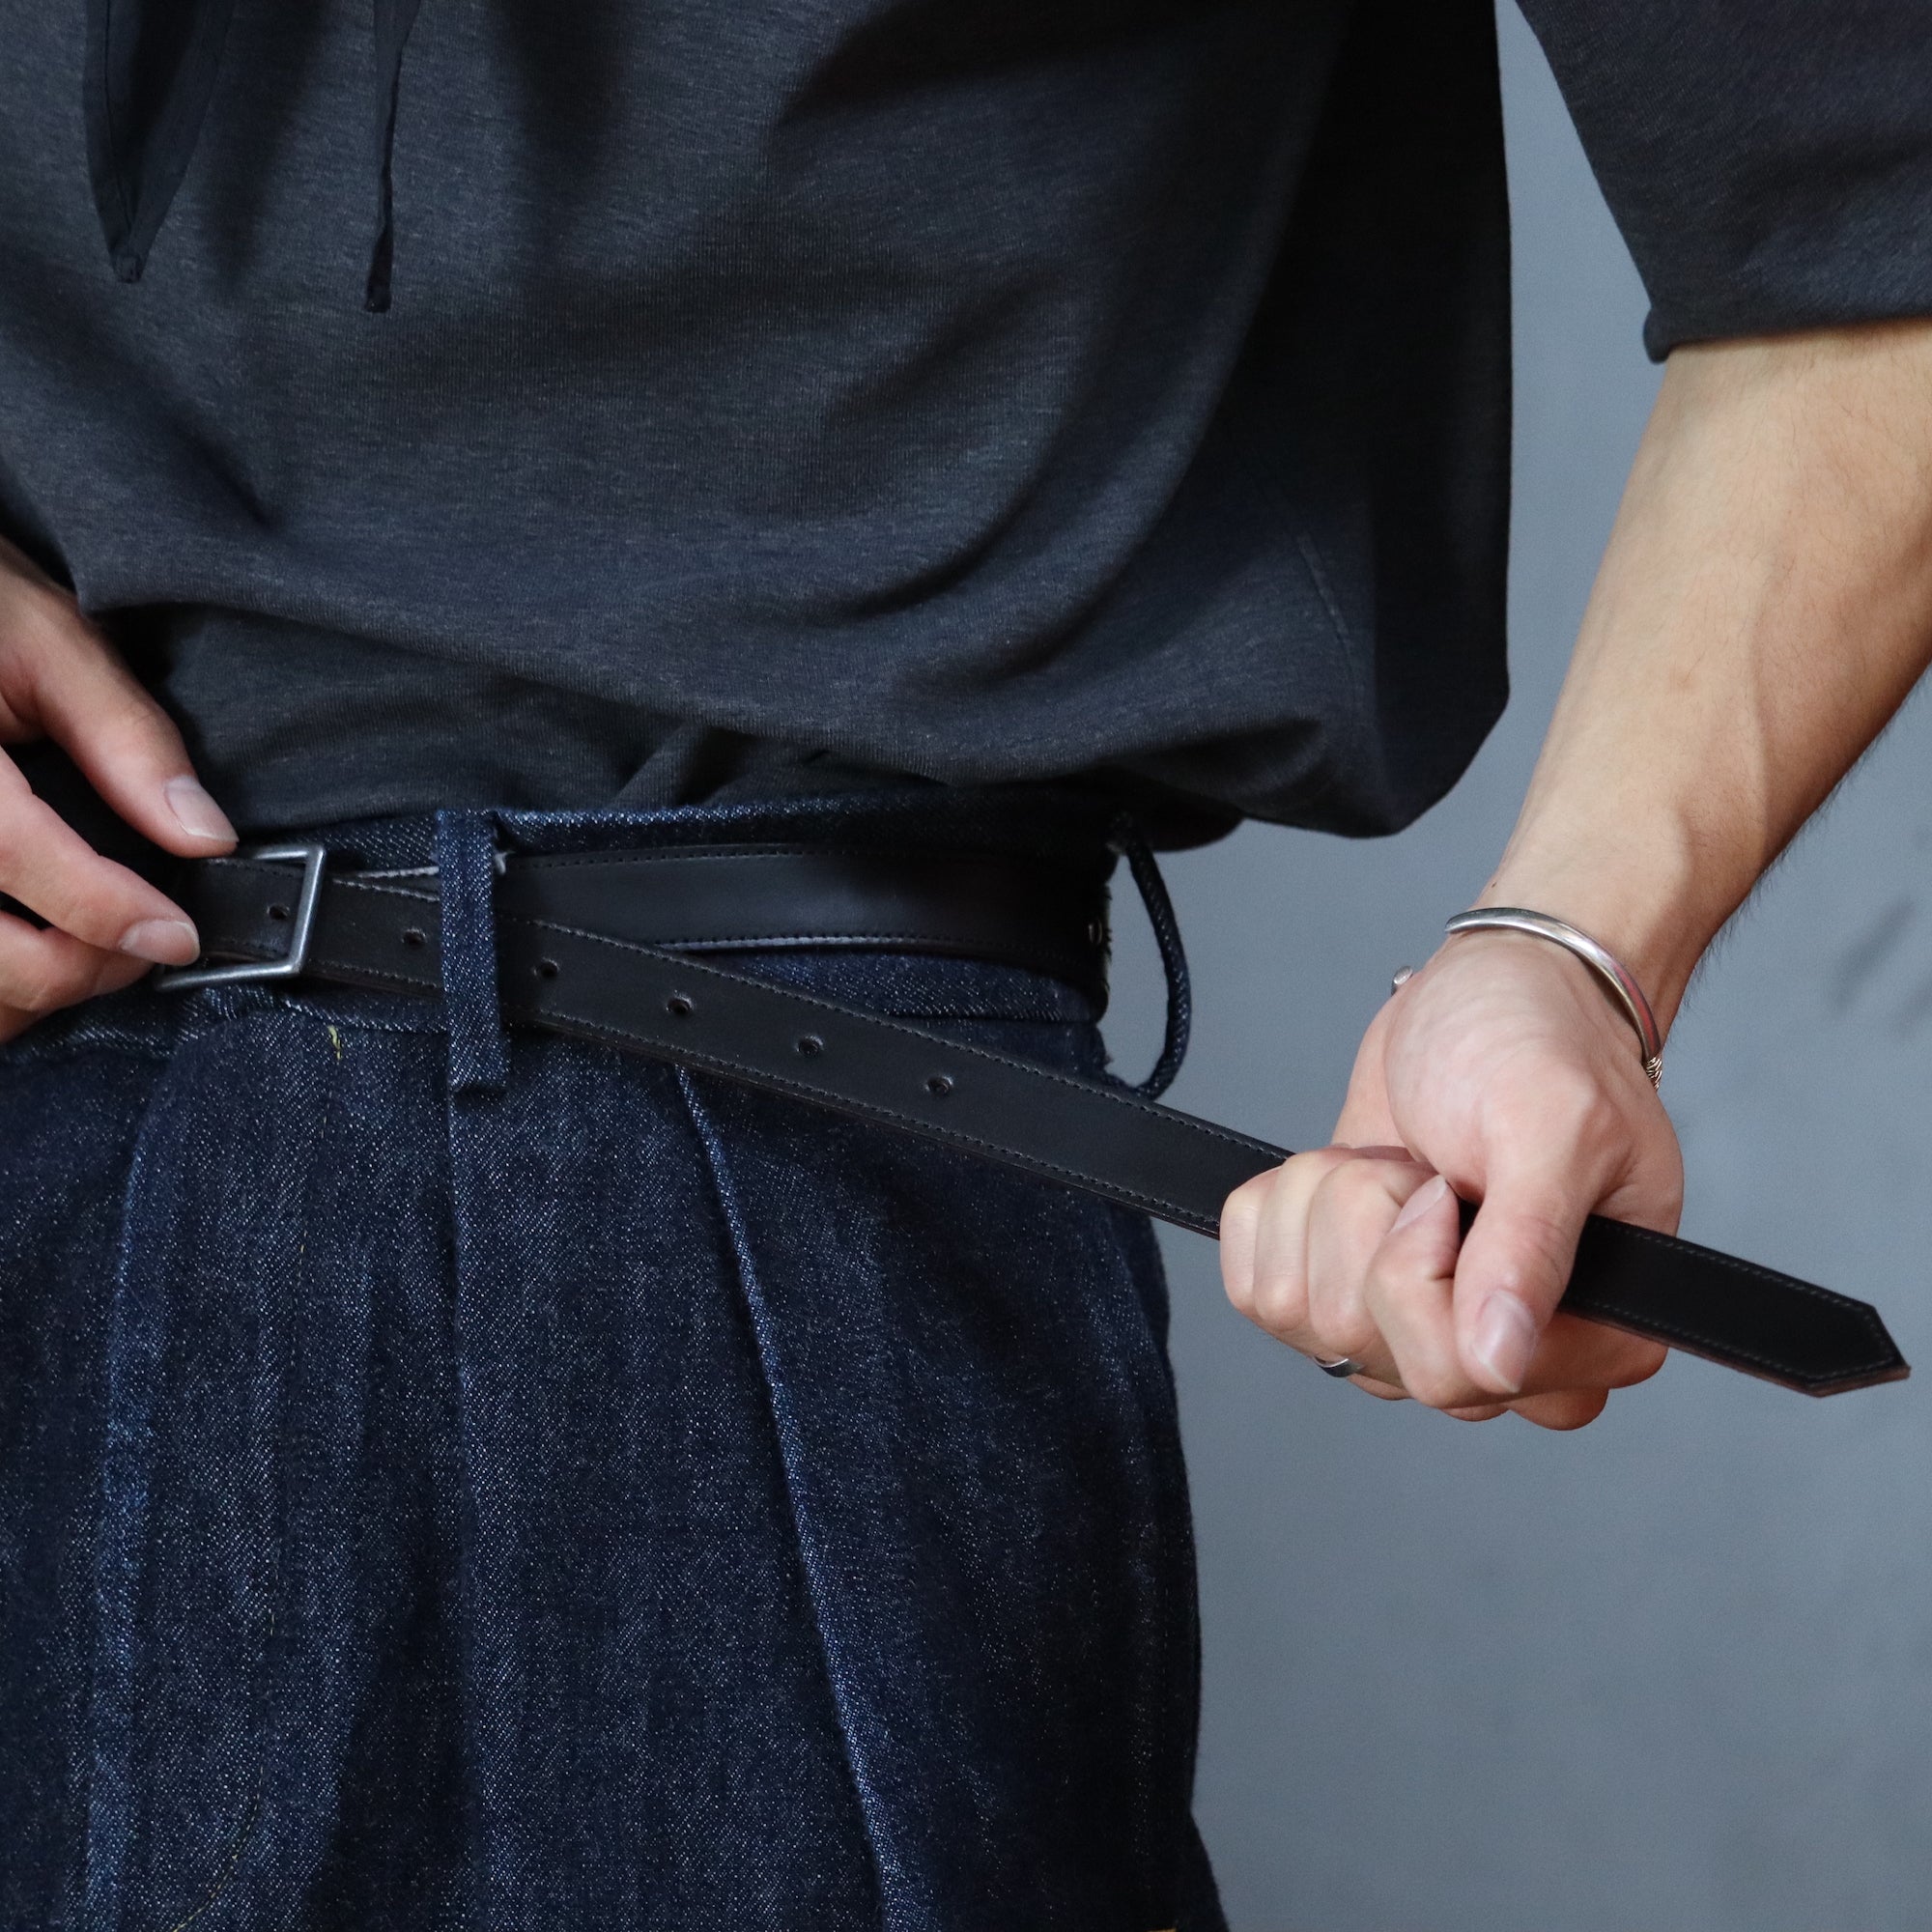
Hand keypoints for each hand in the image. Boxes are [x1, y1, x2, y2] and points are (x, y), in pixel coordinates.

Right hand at [0, 537, 235, 1041]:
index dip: (110, 914)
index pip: (21, 859)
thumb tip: (206, 836)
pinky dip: (7, 981)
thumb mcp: (50, 641)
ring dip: (37, 988)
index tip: (180, 935)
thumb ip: (128, 739)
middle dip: (83, 968)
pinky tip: (47, 946)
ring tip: (101, 947)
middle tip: (151, 940)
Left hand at [1220, 930, 1676, 1427]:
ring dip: (1332, 1205)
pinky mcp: (1343, 1295)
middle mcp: (1506, 1357)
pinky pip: (1256, 1288)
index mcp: (1595, 1337)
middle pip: (1374, 1352)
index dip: (1422, 1273)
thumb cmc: (1545, 1044)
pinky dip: (1280, 1208)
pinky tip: (1351, 1172)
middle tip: (1431, 1168)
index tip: (1448, 1189)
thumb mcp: (1550, 1127)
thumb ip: (1528, 1248)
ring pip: (1304, 1317)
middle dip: (1372, 1224)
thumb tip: (1498, 1363)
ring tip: (1401, 1160)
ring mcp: (1418, 1331)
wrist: (1490, 993)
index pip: (1462, 1376)